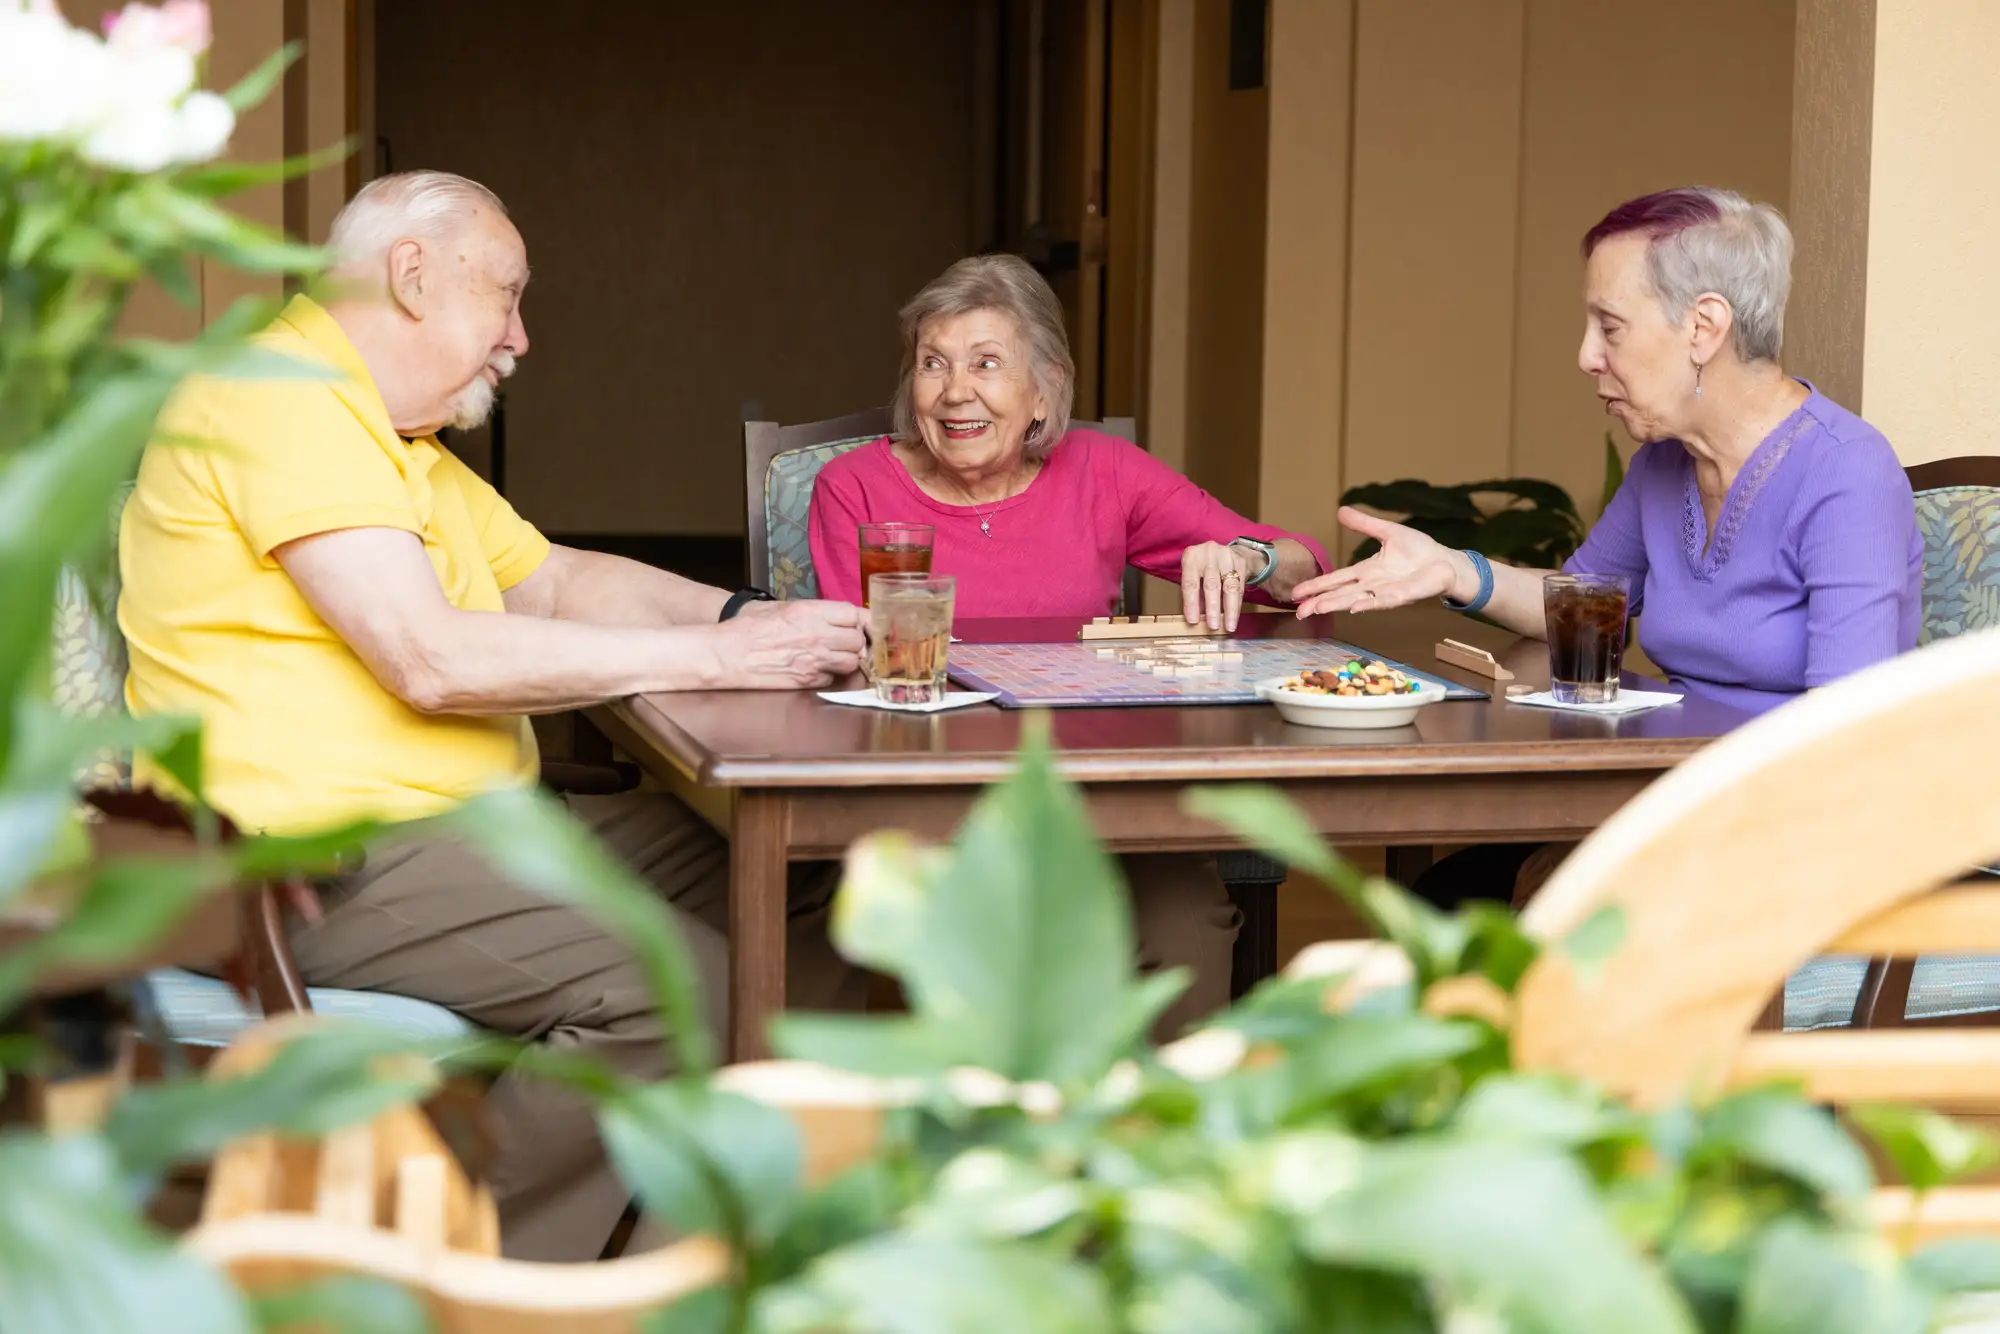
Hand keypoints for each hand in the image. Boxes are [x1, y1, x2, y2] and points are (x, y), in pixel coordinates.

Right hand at [718, 598, 864, 688]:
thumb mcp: (781, 607)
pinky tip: (816, 669)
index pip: (854, 614)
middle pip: (857, 641)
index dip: (860, 620)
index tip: (862, 624)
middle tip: (846, 642)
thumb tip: (836, 617)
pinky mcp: (807, 681)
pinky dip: (830, 675)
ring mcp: (814, 661)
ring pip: (851, 662)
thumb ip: (813, 612)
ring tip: (833, 657)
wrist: (728, 654)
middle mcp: (817, 636)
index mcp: (811, 612)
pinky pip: (832, 678)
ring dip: (847, 660)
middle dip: (855, 642)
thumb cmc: (749, 627)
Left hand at [1180, 541, 1256, 630]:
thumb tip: (1196, 619)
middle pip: (1211, 585)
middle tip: (1213, 626)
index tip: (1193, 621)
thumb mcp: (1194, 574)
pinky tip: (1235, 617)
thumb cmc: (1204, 567)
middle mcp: (1209, 554)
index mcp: (1192, 556)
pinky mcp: (1241, 562)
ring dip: (1229, 610)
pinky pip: (1240, 587)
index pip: (1190, 583)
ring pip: (1229, 587)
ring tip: (1229, 626)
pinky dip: (1237, 605)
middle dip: (1213, 608)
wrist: (1227, 551)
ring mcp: (1227, 556)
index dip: (1191, 603)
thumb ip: (1194, 594)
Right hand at [1290, 506, 1472, 617]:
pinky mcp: (1404, 595)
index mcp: (1367, 571)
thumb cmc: (1420, 551)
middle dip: (1319, 602)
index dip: (1317, 585)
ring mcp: (1387, 592)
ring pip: (1356, 599)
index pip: (1337, 579)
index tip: (1297, 593)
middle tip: (1299, 611)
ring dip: (1337, 604)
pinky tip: (1355, 608)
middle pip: (1340, 594)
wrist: (1447, 562)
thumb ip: (1364, 524)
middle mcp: (1373, 585)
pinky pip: (1384, 601)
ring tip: (1318, 609)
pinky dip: (1369, 604)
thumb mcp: (1388, 532)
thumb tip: (1340, 510)